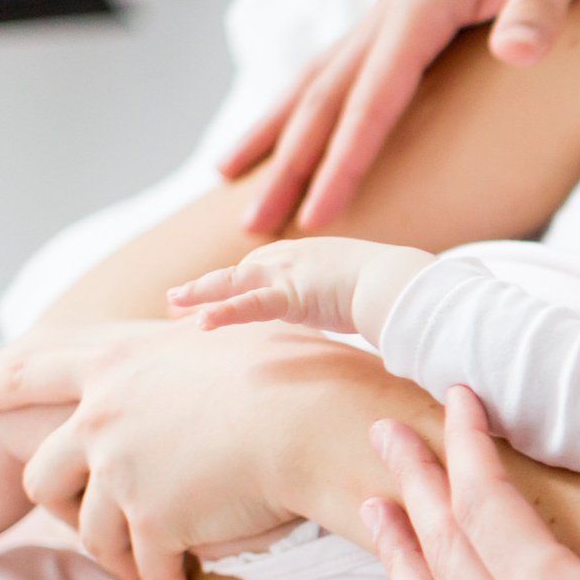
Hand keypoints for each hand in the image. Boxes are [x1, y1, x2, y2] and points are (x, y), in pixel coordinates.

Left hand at [0, 321, 340, 579]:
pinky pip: (148, 568)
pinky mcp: (155, 519)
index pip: (28, 371)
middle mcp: (104, 416)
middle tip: (60, 524)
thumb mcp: (228, 334)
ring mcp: (123, 471)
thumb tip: (190, 316)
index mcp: (117, 361)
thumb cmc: (296, 368)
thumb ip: (191, 336)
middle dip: (53, 507)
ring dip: (118, 560)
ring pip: (92, 531)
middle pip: (45, 473)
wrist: (315, 419)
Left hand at [168, 238, 433, 343]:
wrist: (406, 284)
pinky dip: (223, 313)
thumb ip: (354, 301)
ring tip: (173, 306)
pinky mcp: (292, 294)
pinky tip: (200, 324)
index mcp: (311, 256)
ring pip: (233, 284)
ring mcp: (290, 273)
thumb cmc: (399, 290)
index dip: (234, 284)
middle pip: (239, 273)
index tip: (213, 296)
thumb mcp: (369, 291)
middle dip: (207, 288)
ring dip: (200, 294)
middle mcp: (294, 258)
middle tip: (176, 302)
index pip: (263, 269)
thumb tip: (365, 320)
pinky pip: (249, 306)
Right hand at [223, 0, 579, 235]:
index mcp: (422, 4)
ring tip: (231, 181)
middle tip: (248, 229)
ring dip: (276, 134)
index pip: (373, 98)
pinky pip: (342, 68)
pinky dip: (306, 104)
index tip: (319, 217)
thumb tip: (520, 51)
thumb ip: (542, 4)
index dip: (345, 160)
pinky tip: (290, 130)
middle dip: (286, 165)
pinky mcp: (407, 13)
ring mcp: (393, 10)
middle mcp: (392, 8)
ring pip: (318, 79)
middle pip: (324, 96)